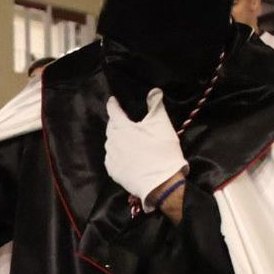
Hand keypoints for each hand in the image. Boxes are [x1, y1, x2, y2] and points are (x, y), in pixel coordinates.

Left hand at [104, 89, 188, 209]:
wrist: (160, 183)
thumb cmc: (162, 150)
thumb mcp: (162, 124)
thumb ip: (156, 106)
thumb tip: (154, 90)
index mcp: (122, 128)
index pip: (114, 112)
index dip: (113, 104)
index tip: (112, 100)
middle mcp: (112, 142)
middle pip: (111, 128)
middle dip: (115, 122)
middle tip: (122, 120)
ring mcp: (111, 158)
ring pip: (110, 143)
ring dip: (116, 138)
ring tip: (125, 138)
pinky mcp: (113, 172)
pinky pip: (111, 158)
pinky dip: (116, 153)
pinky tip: (124, 155)